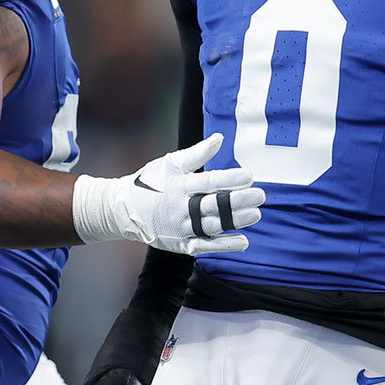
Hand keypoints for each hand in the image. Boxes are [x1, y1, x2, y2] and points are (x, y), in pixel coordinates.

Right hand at [81, 133, 266, 254]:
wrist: (125, 210)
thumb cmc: (151, 181)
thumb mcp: (170, 163)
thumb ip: (197, 154)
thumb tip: (220, 138)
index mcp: (178, 186)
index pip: (208, 182)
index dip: (229, 179)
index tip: (250, 176)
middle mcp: (179, 208)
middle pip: (213, 206)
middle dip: (238, 201)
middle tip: (260, 196)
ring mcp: (180, 228)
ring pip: (211, 226)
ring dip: (234, 221)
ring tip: (256, 215)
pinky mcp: (180, 244)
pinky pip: (204, 246)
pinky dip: (223, 245)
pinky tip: (243, 241)